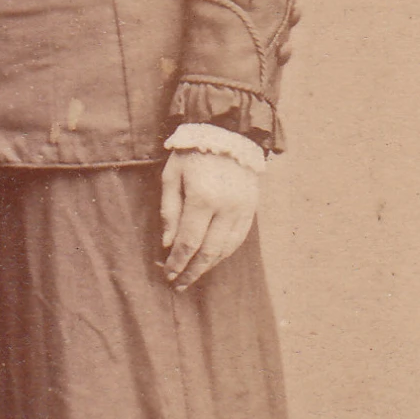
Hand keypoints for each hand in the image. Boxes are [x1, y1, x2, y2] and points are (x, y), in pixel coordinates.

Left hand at [159, 153, 260, 289]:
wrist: (229, 133)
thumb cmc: (193, 153)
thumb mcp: (172, 176)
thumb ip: (169, 211)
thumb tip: (168, 244)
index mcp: (202, 198)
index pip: (189, 241)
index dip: (178, 262)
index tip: (168, 274)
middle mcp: (226, 207)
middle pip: (208, 251)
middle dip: (192, 271)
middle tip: (179, 284)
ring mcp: (242, 209)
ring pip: (226, 249)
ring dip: (208, 266)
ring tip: (192, 275)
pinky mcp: (251, 209)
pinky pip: (238, 239)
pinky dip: (224, 254)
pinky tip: (212, 260)